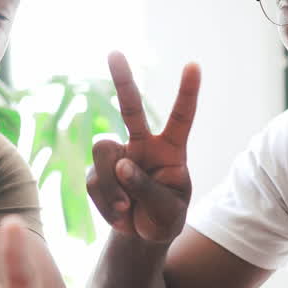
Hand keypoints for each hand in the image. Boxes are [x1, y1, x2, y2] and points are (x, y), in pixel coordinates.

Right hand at [87, 51, 199, 242]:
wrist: (142, 236)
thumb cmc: (165, 218)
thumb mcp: (167, 210)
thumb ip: (147, 188)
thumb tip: (120, 164)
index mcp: (171, 150)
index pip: (182, 117)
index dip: (187, 92)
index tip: (193, 65)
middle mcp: (143, 145)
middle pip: (131, 107)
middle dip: (122, 80)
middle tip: (114, 52)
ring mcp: (118, 156)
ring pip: (103, 151)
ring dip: (111, 184)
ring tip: (125, 209)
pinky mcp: (98, 172)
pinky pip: (93, 180)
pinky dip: (104, 201)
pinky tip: (118, 214)